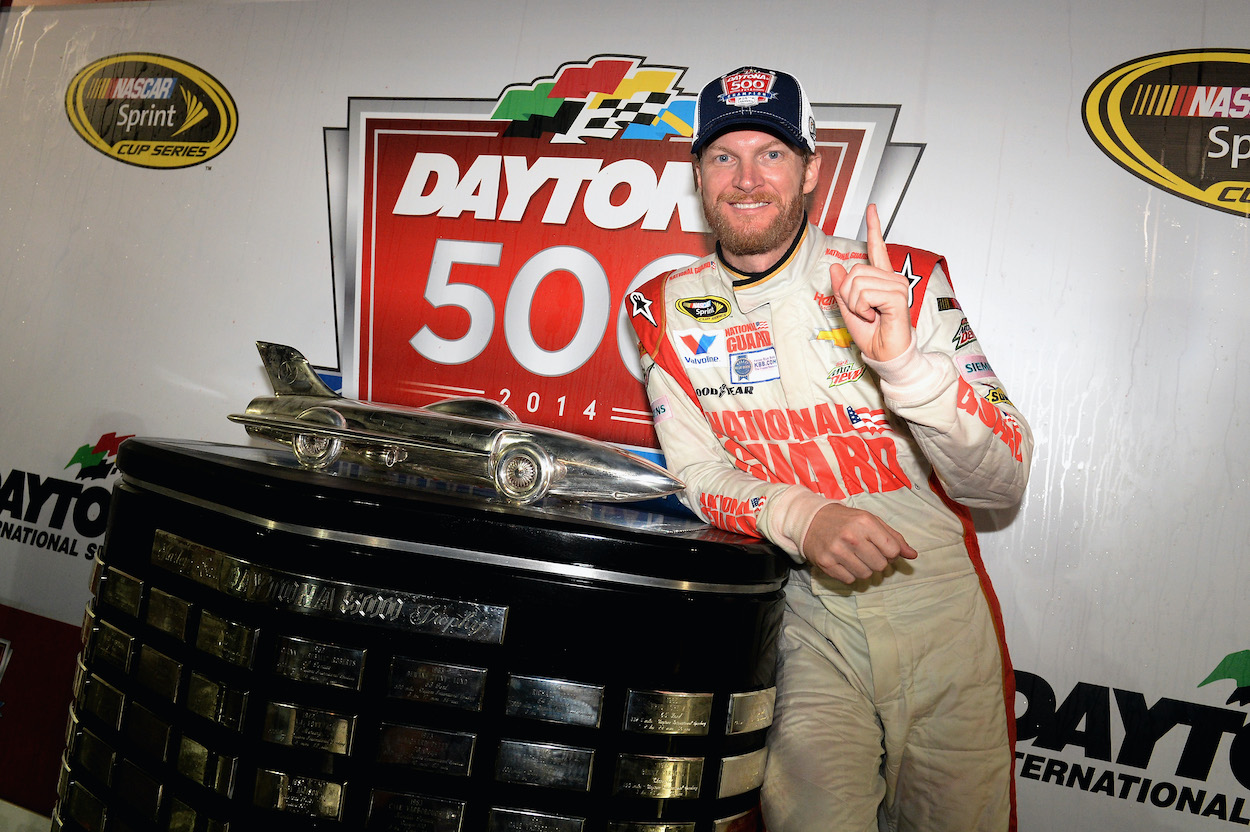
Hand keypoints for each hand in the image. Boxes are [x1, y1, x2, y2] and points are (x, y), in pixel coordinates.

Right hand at [801, 502, 917, 582]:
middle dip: (877, 561)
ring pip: (866, 575)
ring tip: (854, 557)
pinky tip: (843, 562)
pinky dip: (849, 574)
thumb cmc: (845, 520)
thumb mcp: (870, 521)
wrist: (811, 520)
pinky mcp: (826, 563)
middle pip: (881, 565)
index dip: (891, 552)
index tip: (882, 548)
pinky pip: (849, 580)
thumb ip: (893, 537)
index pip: (893, 550)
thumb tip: (912, 555)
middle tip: (866, 552)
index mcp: (865, 522)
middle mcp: (851, 536)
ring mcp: (837, 551)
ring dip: (864, 569)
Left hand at [828, 204, 913, 361]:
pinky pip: (865, 294)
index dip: (874, 228)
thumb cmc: (873, 335)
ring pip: (857, 283)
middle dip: (848, 295)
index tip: (872, 209)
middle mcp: (891, 279)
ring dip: (856, 304)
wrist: (886, 355)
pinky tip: (876, 316)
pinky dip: (862, 309)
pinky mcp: (898, 297)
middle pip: (854, 271)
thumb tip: (836, 267)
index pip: (876, 248)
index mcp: (881, 279)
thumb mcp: (848, 309)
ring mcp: (897, 286)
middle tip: (863, 311)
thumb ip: (842, 288)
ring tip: (871, 315)